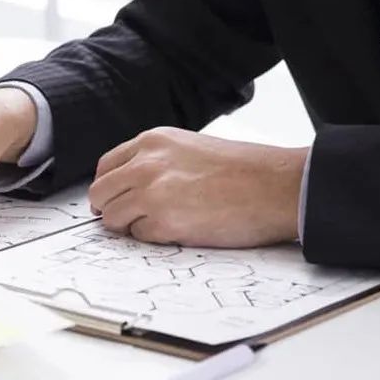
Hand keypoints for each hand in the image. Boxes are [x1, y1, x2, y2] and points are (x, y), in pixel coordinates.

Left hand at [88, 127, 307, 247]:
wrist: (279, 186)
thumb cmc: (246, 170)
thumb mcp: (191, 148)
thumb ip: (157, 161)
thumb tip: (129, 185)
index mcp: (153, 141)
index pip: (106, 166)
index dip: (108, 187)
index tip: (114, 198)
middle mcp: (146, 164)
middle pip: (100, 194)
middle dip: (110, 209)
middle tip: (128, 219)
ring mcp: (151, 193)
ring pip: (113, 218)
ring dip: (131, 226)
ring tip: (164, 222)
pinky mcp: (163, 223)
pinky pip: (139, 237)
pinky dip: (154, 238)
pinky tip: (182, 229)